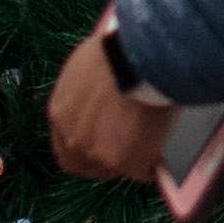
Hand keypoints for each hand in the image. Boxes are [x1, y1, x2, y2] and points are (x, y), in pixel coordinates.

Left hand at [46, 20, 176, 193]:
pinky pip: (142, 171)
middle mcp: (74, 140)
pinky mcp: (126, 163)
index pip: (65, 149)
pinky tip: (162, 155)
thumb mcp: (85, 71)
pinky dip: (152, 166)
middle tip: (126, 156)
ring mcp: (99, 154)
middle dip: (106, 164)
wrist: (139, 58)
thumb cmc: (116, 50)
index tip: (98, 150)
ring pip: (116, 169)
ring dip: (130, 162)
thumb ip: (84, 98)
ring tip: (149, 151)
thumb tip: (99, 103)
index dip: (83, 153)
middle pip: (86, 167)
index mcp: (61, 115)